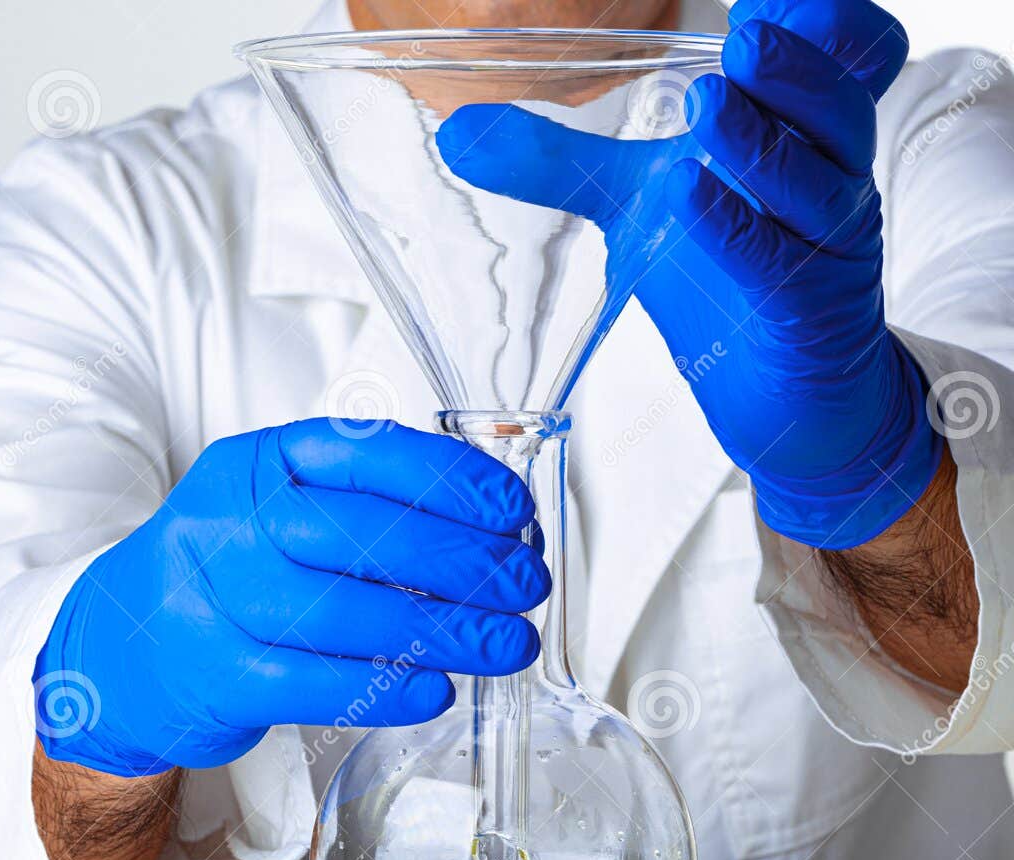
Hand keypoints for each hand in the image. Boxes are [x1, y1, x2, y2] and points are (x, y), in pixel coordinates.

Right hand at [33, 419, 548, 776]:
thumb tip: (487, 535)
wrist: (119, 648)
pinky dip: (387, 690)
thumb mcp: (269, 511)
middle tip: (526, 585)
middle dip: (465, 562)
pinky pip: (315, 683)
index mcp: (253, 464)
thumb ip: (356, 510)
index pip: (362, 455)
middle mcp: (227, 523)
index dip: (449, 480)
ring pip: (345, 613)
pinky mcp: (215, 676)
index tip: (512, 510)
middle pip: (363, 536)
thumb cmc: (221, 574)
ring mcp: (214, 601)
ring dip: (445, 631)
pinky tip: (438, 690)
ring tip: (507, 643)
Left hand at [436, 0, 940, 549]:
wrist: (777, 390)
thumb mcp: (632, 205)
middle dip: (792, 71)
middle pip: (833, 107)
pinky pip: (781, 260)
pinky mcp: (813, 308)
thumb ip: (556, 162)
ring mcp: (824, 244)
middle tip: (742, 40)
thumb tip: (457, 132)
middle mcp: (824, 177)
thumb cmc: (720, 276)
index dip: (814, 29)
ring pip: (818, 180)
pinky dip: (738, 227)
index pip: (832, 63)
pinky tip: (691, 196)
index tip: (760, 6)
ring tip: (708, 106)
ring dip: (761, 141)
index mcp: (793, 134)